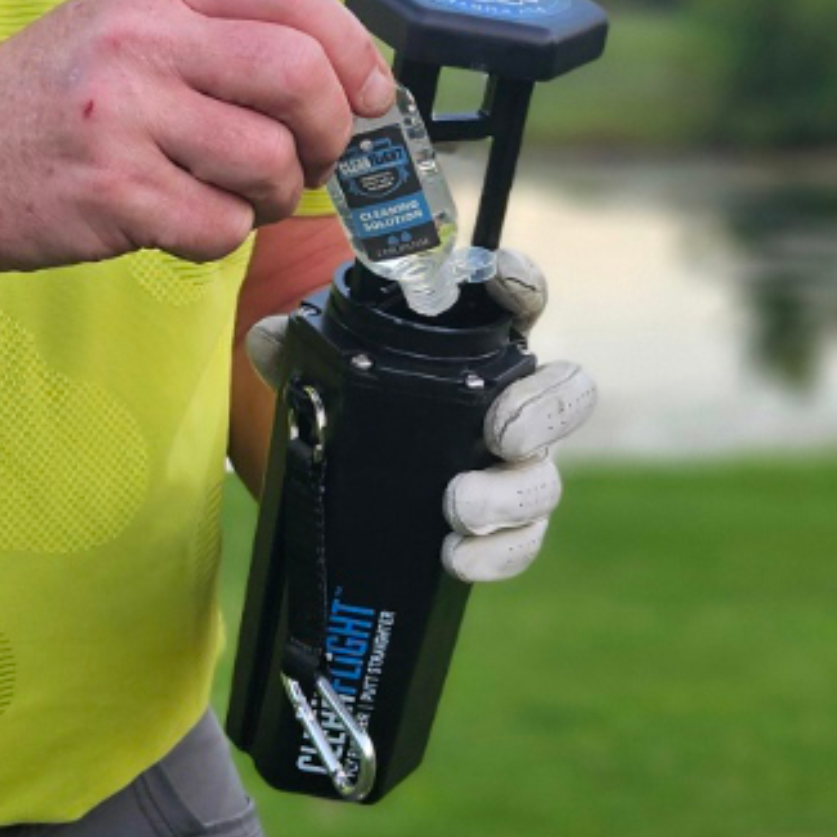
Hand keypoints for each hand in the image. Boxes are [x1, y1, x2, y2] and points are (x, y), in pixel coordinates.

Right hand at [0, 0, 395, 280]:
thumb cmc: (46, 100)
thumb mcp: (124, 25)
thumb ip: (223, 34)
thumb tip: (351, 81)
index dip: (350, 44)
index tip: (369, 91)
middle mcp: (140, 36)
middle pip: (299, 73)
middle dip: (330, 129)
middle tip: (314, 158)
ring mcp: (123, 115)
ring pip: (270, 159)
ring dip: (275, 194)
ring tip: (233, 193)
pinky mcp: (112, 194)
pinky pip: (223, 227)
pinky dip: (221, 237)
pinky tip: (178, 220)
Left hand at [246, 248, 597, 584]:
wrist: (355, 488)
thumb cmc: (357, 407)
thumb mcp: (322, 375)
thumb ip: (295, 351)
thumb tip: (269, 338)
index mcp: (475, 348)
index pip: (516, 300)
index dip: (520, 283)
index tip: (503, 280)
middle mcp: (511, 402)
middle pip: (566, 391)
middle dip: (543, 410)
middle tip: (499, 433)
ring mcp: (516, 468)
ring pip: (545, 477)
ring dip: (508, 495)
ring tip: (458, 507)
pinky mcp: (507, 527)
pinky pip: (522, 542)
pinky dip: (496, 553)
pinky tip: (457, 556)